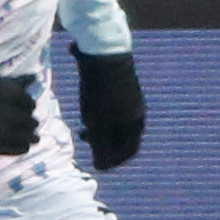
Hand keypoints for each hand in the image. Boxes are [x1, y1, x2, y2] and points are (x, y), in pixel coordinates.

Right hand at [0, 70, 37, 154]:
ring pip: (10, 133)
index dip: (27, 102)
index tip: (31, 106)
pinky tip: (25, 147)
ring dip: (26, 137)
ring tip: (35, 138)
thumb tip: (33, 80)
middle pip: (15, 116)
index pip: (16, 96)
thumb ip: (7, 81)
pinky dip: (14, 149)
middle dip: (29, 122)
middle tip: (35, 123)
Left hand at [71, 45, 145, 170]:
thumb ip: (101, 148)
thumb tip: (101, 167)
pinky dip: (98, 109)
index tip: (96, 163)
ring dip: (100, 126)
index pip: (129, 151)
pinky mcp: (120, 80)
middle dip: (104, 142)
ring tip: (83, 122)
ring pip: (115, 118)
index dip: (112, 161)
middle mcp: (137, 110)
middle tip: (85, 138)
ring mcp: (130, 94)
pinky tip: (84, 100)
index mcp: (135, 123)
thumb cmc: (100, 92)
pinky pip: (109, 101)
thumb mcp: (98, 125)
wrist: (104, 51)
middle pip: (122, 135)